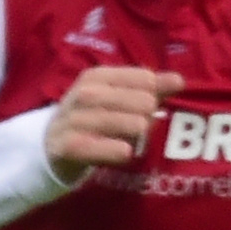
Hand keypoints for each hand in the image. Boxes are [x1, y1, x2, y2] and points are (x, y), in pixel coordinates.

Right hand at [44, 67, 185, 182]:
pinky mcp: (68, 146)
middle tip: (145, 123)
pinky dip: (113, 150)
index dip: (153, 91)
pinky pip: (97, 147)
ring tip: (138, 133)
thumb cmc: (94, 118)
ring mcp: (75, 120)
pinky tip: (126, 153)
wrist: (51, 144)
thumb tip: (180, 81)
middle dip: (144, 113)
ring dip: (131, 129)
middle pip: (132, 99)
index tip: (153, 103)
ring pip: (116, 121)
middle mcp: (84, 94)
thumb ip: (151, 89)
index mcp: (98, 76)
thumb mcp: (118, 99)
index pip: (141, 78)